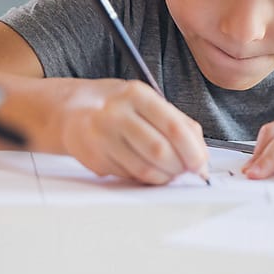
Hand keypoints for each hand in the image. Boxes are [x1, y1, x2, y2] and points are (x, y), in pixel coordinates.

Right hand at [57, 79, 207, 184]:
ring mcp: (101, 136)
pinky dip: (142, 178)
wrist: (72, 110)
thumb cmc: (118, 107)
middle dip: (178, 168)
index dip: (192, 151)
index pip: (173, 127)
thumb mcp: (148, 103)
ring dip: (163, 177)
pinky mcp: (92, 157)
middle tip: (185, 172)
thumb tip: (201, 157)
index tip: (200, 164)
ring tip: (168, 173)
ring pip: (143, 169)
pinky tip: (143, 169)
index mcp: (137, 94)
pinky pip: (128, 176)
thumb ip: (179, 124)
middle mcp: (116, 113)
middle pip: (159, 151)